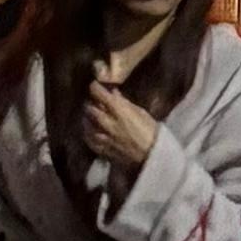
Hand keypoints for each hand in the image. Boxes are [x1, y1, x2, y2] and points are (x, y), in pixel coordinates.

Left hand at [77, 64, 156, 182]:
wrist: (153, 155)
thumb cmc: (151, 131)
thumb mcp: (140, 112)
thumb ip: (124, 103)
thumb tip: (113, 93)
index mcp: (120, 112)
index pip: (101, 96)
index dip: (95, 88)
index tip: (94, 85)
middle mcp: (110, 124)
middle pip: (91, 109)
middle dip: (90, 103)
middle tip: (91, 100)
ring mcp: (105, 138)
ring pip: (88, 125)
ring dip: (87, 118)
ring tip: (88, 115)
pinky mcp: (104, 150)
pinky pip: (90, 141)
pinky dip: (88, 134)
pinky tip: (89, 131)